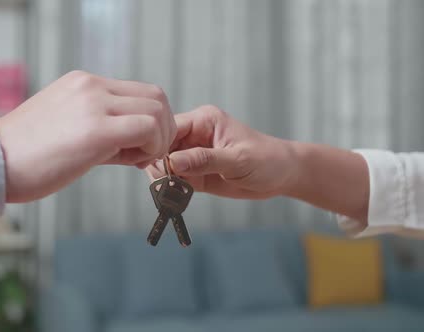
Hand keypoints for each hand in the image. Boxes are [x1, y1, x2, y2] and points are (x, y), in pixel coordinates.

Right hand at [0, 70, 175, 201]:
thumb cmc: (26, 154)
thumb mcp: (67, 126)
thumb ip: (103, 128)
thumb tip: (137, 143)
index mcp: (83, 83)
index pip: (139, 91)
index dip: (151, 119)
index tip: (141, 146)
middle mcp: (91, 86)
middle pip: (155, 96)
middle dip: (163, 127)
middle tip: (149, 153)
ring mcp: (94, 104)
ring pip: (156, 109)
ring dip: (159, 138)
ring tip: (138, 160)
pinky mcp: (96, 129)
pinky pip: (147, 129)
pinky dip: (152, 147)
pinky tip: (134, 163)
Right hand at [146, 105, 296, 199]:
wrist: (282, 176)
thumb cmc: (267, 160)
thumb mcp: (238, 160)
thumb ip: (205, 160)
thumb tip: (173, 161)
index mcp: (203, 120)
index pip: (169, 128)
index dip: (159, 145)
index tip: (159, 166)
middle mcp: (193, 135)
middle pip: (161, 147)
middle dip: (159, 165)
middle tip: (166, 182)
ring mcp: (192, 155)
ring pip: (163, 164)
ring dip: (164, 179)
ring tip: (173, 190)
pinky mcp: (194, 173)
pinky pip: (173, 179)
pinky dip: (171, 188)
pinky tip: (176, 195)